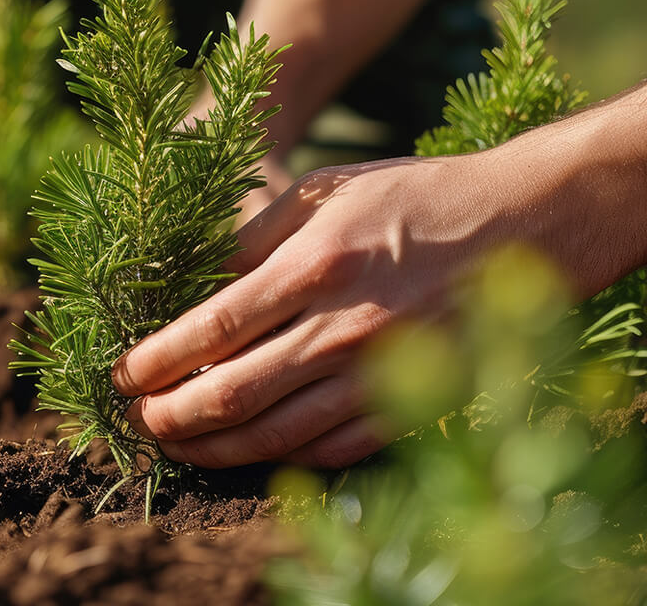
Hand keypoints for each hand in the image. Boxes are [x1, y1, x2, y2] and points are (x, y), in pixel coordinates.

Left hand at [112, 155, 497, 468]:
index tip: (121, 375)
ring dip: (215, 449)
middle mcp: (343, 327)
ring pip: (277, 435)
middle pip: (233, 394)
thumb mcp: (326, 189)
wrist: (524, 224)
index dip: (155, 360)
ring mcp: (381, 372)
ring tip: (180, 446)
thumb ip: (256, 238)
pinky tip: (253, 451)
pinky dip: (282, 458)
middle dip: (171, 417)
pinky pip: (333, 449)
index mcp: (315, 264)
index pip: (211, 328)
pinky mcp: (413, 401)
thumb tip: (196, 286)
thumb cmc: (416, 196)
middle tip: (138, 421)